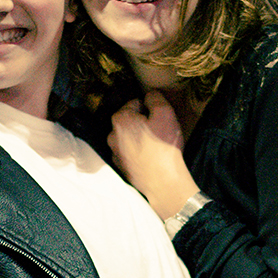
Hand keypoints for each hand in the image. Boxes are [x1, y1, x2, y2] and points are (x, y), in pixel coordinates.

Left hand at [108, 95, 197, 219]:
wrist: (162, 182)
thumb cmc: (163, 147)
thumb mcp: (165, 113)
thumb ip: (155, 98)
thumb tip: (149, 95)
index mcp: (120, 119)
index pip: (134, 103)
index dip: (148, 108)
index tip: (158, 116)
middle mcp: (112, 135)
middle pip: (129, 121)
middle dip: (142, 123)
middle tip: (158, 130)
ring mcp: (115, 153)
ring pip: (128, 138)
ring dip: (139, 138)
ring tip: (155, 145)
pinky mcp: (121, 167)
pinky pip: (129, 153)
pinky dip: (137, 153)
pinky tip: (150, 157)